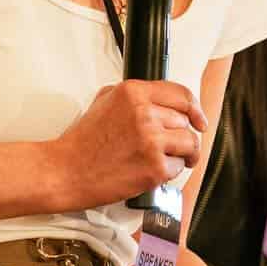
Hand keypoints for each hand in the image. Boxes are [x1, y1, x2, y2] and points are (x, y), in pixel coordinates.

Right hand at [55, 80, 207, 206]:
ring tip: (170, 159)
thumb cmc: (83, 141)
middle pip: (186, 121)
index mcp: (134, 92)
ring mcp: (151, 140)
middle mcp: (145, 112)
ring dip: (184, 154)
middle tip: (171, 145)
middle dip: (182, 135)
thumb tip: (159, 98)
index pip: (181, 94)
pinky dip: (169, 173)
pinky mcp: (154, 167)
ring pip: (189, 143)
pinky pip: (178, 167)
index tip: (199, 119)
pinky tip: (152, 171)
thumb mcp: (104, 100)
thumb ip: (132, 95)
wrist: (67, 170)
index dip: (195, 109)